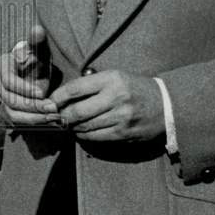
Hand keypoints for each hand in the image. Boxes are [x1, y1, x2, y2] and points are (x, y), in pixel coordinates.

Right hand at [0, 24, 59, 125]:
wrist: (35, 69)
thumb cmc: (36, 57)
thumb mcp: (38, 49)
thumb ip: (37, 41)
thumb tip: (38, 30)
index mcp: (1, 65)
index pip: (8, 81)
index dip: (24, 88)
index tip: (42, 92)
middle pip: (11, 99)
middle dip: (33, 105)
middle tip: (53, 107)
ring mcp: (2, 97)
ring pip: (13, 113)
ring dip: (34, 117)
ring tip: (54, 116)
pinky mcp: (10, 109)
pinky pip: (18, 120)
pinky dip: (34, 122)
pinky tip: (50, 120)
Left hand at [50, 70, 164, 142]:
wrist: (166, 104)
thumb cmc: (134, 88)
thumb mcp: (114, 77)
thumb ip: (91, 84)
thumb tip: (63, 97)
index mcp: (111, 79)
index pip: (76, 88)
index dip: (58, 97)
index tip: (49, 102)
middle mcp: (115, 98)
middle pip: (78, 111)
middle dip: (61, 116)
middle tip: (54, 117)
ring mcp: (121, 118)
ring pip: (85, 126)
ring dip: (72, 127)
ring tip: (66, 124)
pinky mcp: (124, 134)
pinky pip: (96, 137)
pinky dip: (84, 135)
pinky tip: (81, 131)